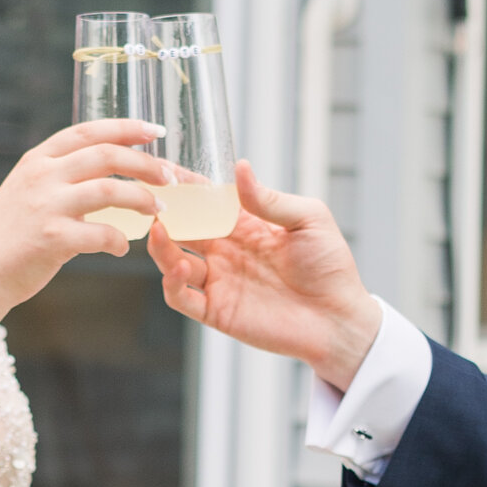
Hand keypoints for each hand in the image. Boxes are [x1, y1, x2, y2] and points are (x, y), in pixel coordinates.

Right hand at [0, 121, 166, 309]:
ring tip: (158, 209)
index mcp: (38, 159)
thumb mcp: (27, 190)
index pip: (89, 131)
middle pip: (107, 154)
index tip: (156, 131)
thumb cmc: (9, 235)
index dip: (126, 127)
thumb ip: (60, 175)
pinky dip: (119, 240)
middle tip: (170, 177)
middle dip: (146, 163)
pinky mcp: (51, 238)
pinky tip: (122, 248)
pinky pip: (100, 234)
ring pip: (109, 189)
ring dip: (141, 198)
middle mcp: (42, 176)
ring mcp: (45, 206)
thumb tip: (106, 169)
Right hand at [148, 160, 382, 389]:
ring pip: (173, 261)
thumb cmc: (331, 267)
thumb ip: (270, 199)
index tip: (165, 170)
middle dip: (163, 214)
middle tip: (146, 199)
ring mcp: (220, 282)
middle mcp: (227, 251)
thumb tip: (241, 168)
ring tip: (158, 231)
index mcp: (246, 225)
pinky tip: (182, 268)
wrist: (339, 318)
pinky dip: (172, 284)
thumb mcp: (308, 220)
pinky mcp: (218, 311)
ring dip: (160, 246)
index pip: (205, 201)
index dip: (184, 186)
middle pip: (182, 229)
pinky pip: (182, 298)